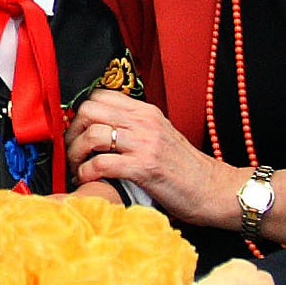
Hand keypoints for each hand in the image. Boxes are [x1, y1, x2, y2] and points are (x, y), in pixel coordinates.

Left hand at [67, 89, 238, 225]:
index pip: (100, 95)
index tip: (76, 130)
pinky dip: (87, 173)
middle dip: (72, 132)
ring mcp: (145, 144)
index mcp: (146, 112)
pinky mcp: (144, 168)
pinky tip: (87, 180)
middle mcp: (144, 123)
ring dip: (76, 154)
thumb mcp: (160, 136)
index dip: (80, 112)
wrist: (212, 189)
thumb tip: (101, 129)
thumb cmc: (185, 169)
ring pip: (92, 135)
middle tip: (72, 150)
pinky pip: (101, 164)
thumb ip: (134, 128)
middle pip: (90, 110)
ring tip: (77, 168)